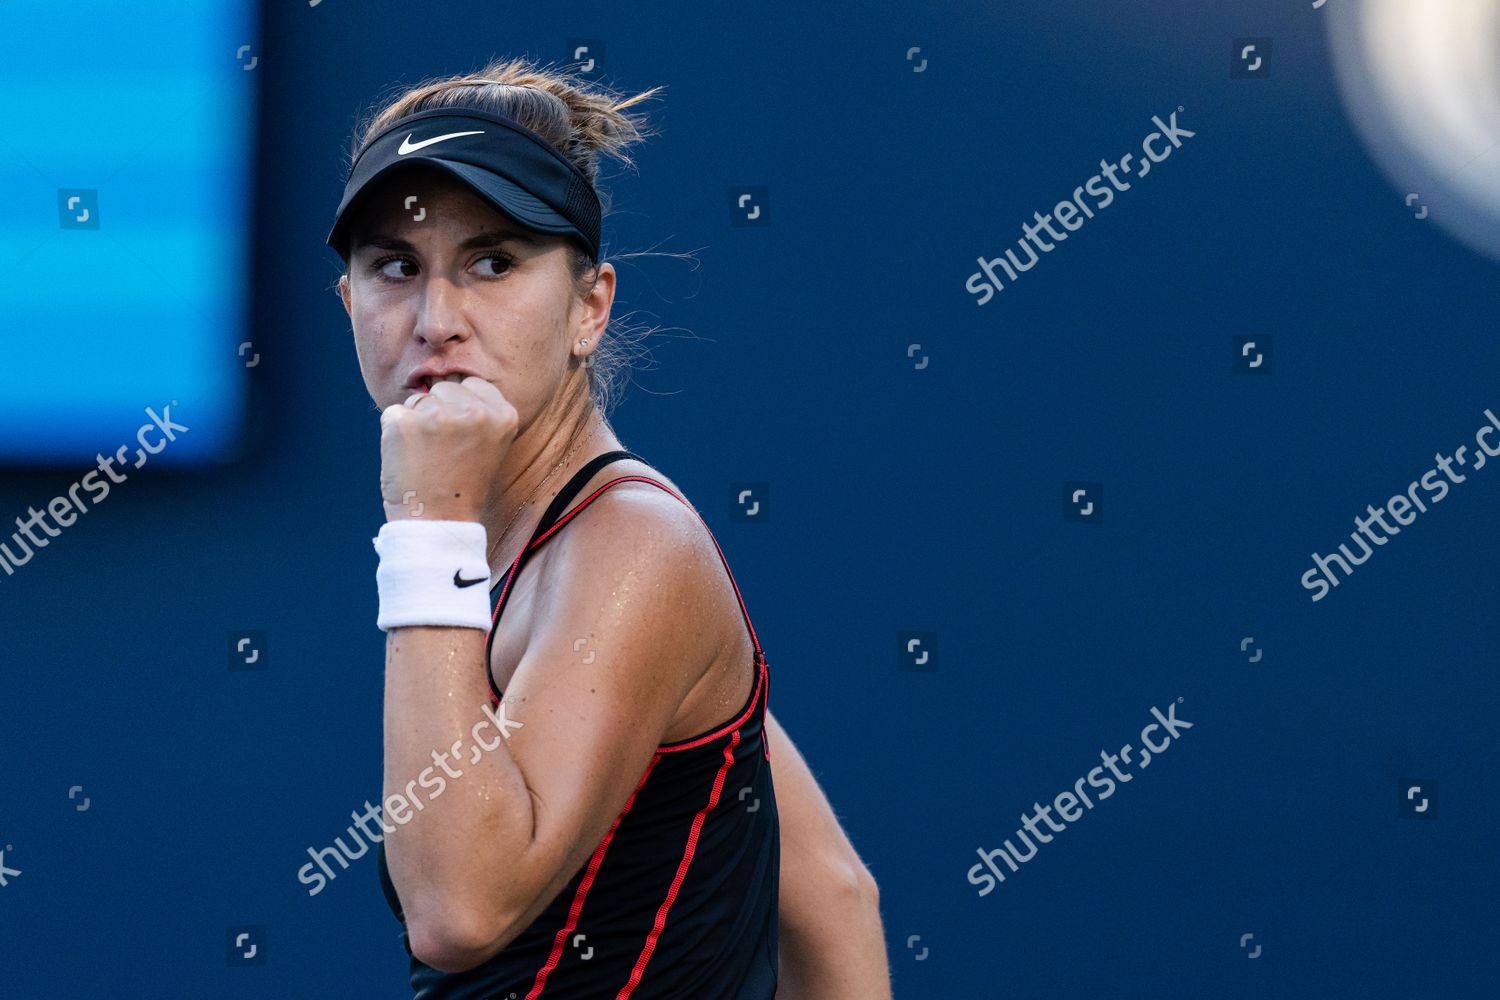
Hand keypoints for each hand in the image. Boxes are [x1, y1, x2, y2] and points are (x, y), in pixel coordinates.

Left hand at [380, 376, 517, 522]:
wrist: (439, 522)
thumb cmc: (462, 485)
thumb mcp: (490, 444)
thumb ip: (479, 412)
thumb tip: (446, 383)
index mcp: (503, 414)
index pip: (472, 385)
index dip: (461, 407)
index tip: (460, 436)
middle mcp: (474, 411)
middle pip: (444, 388)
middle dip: (438, 411)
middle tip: (442, 450)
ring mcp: (438, 415)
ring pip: (417, 400)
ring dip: (416, 422)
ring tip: (426, 457)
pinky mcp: (405, 423)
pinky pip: (393, 414)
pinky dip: (395, 433)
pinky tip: (408, 458)